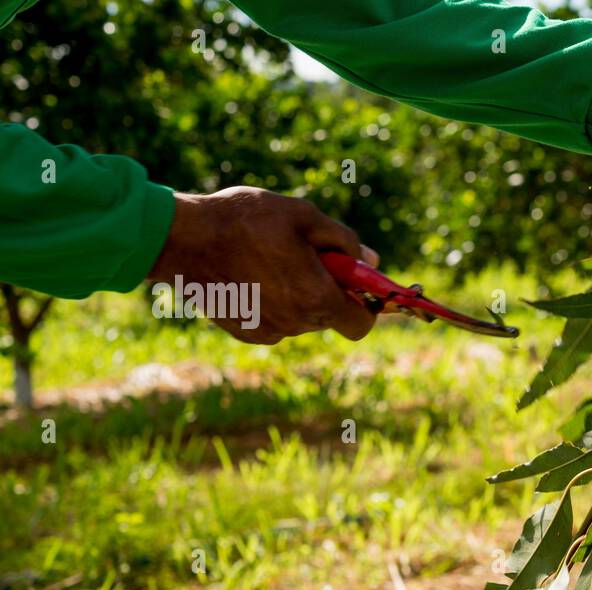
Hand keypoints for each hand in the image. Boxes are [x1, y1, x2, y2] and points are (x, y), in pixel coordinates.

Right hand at [148, 186, 379, 344]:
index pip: (361, 324)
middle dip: (327, 290)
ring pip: (301, 318)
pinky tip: (250, 274)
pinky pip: (275, 321)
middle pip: (330, 316)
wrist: (180, 239)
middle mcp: (296, 325)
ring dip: (298, 294)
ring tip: (270, 258)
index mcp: (316, 299)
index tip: (354, 284)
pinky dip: (273, 302)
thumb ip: (344, 242)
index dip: (364, 305)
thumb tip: (372, 262)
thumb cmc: (245, 221)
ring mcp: (269, 332)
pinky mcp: (247, 333)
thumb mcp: (303, 216)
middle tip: (304, 256)